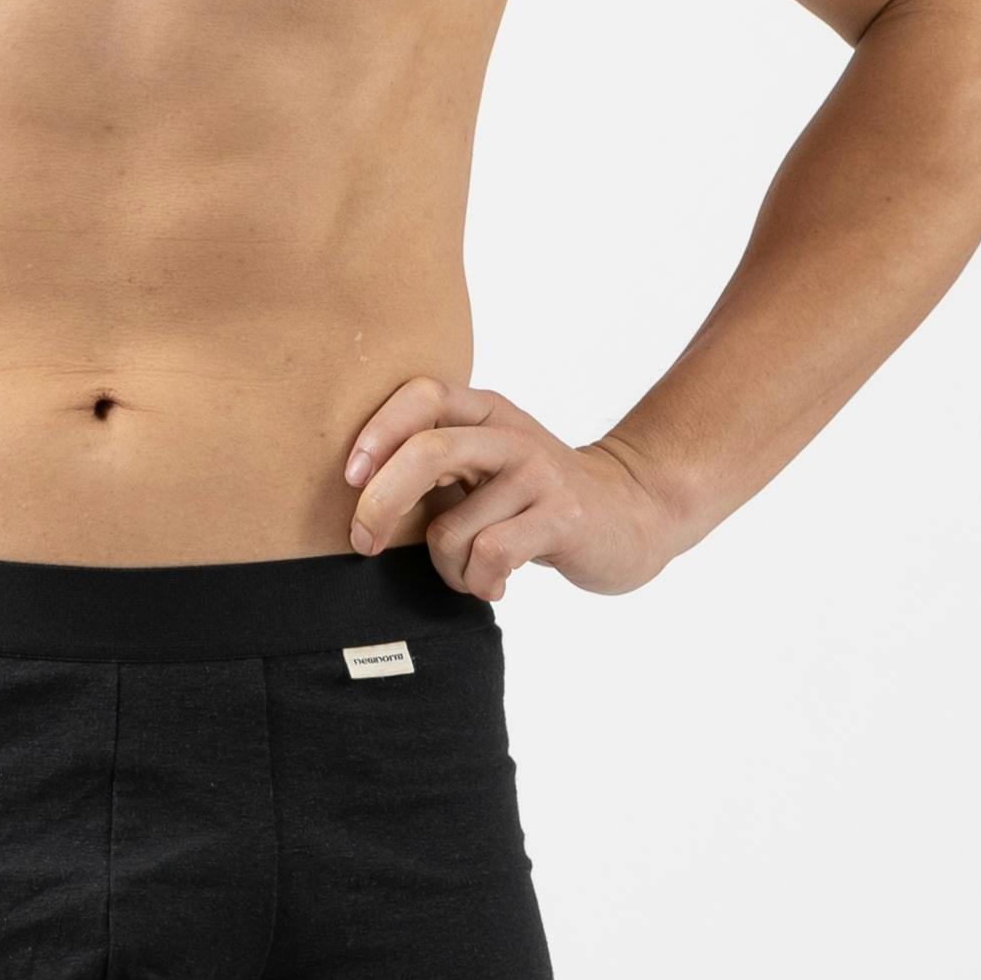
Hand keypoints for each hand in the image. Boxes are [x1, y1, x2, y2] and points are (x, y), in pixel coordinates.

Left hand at [343, 379, 679, 599]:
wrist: (630, 514)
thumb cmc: (534, 499)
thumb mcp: (484, 464)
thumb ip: (432, 464)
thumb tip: (357, 494)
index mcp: (485, 412)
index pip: (420, 395)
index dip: (376, 432)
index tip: (350, 480)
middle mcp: (511, 434)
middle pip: (428, 453)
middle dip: (380, 505)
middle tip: (364, 543)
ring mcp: (539, 474)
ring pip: (453, 530)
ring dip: (446, 569)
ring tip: (469, 573)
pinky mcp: (562, 517)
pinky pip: (490, 556)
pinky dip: (479, 583)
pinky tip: (493, 585)